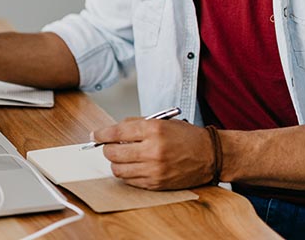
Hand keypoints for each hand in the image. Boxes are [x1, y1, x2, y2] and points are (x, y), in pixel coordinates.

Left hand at [94, 118, 214, 189]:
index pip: (117, 132)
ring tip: (122, 157)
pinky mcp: (156, 183)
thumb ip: (137, 124)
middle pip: (113, 153)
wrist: (210, 155)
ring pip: (119, 170)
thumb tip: (113, 131)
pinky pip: (130, 181)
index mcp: (154, 129)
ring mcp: (154, 169)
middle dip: (107, 149)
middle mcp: (153, 149)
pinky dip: (127, 174)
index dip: (101, 134)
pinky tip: (133, 167)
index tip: (95, 135)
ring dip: (115, 163)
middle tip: (109, 147)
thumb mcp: (163, 121)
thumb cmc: (187, 136)